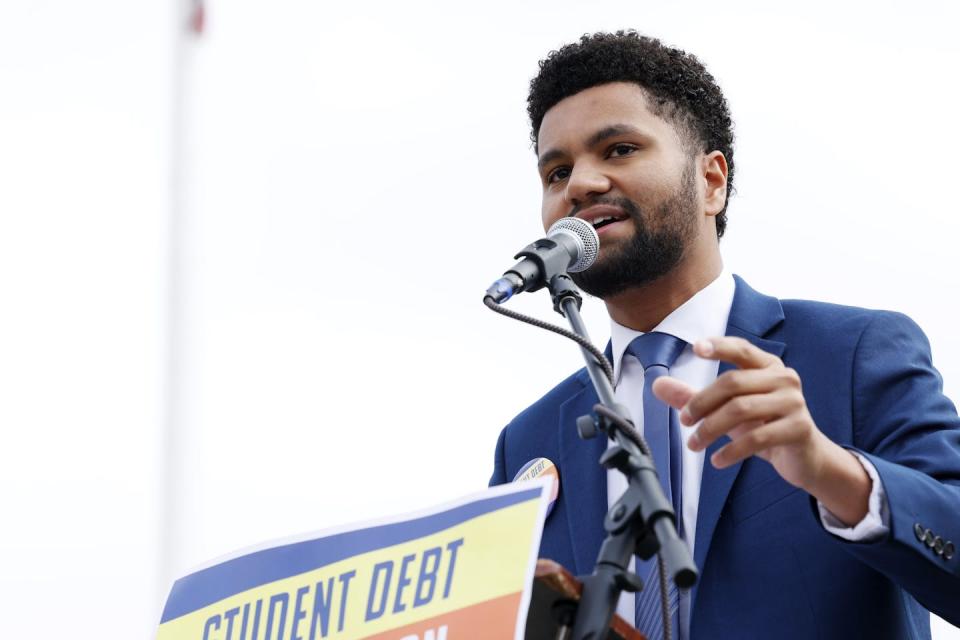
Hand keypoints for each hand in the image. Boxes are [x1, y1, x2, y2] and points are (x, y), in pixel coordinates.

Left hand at [652, 337, 835, 492]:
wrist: (805, 458)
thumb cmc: (763, 426)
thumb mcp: (726, 410)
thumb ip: (693, 396)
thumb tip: (657, 385)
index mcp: (768, 366)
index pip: (742, 349)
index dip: (720, 346)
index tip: (696, 348)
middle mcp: (784, 379)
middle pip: (733, 382)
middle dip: (701, 402)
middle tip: (684, 421)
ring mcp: (794, 403)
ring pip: (741, 410)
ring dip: (711, 429)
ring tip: (694, 444)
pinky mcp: (798, 428)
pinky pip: (757, 438)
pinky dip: (731, 451)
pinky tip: (717, 460)